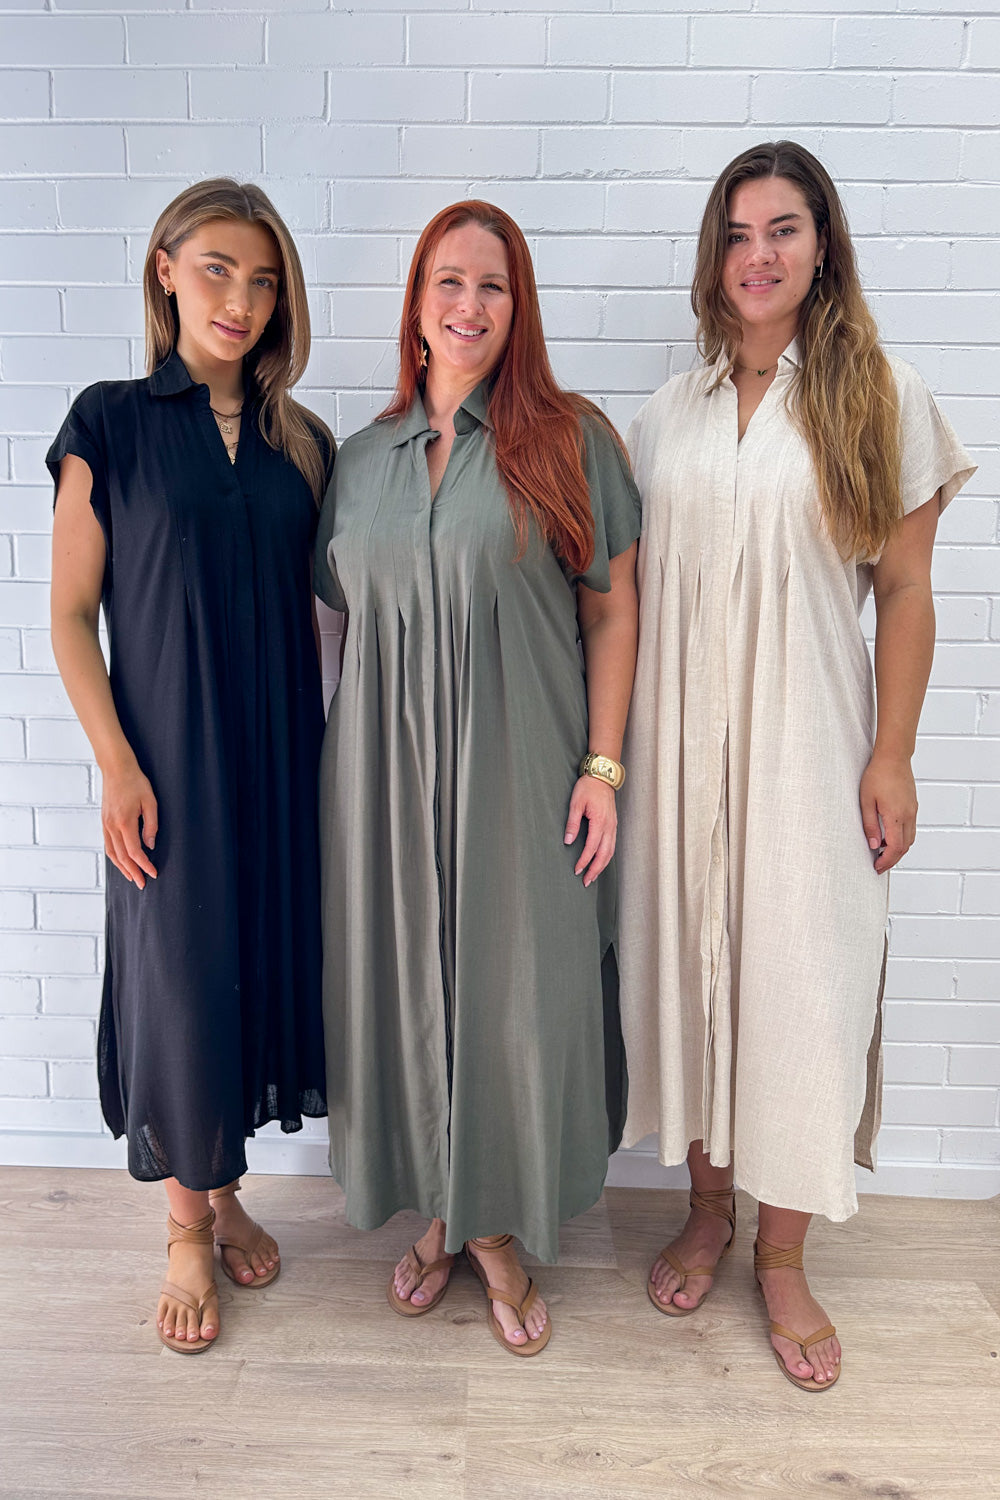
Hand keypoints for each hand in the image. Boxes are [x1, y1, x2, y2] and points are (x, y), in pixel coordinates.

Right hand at [101, 758, 158, 887]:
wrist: (116, 769)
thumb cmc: (135, 782)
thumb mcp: (150, 802)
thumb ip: (151, 825)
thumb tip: (151, 845)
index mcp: (124, 822)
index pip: (135, 852)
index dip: (145, 865)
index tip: (154, 873)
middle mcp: (112, 826)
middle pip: (122, 857)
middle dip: (133, 872)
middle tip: (143, 884)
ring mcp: (105, 825)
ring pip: (112, 853)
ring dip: (122, 868)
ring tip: (132, 877)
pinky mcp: (104, 822)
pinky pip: (108, 845)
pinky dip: (115, 857)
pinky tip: (121, 862)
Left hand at [564, 775, 616, 887]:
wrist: (603, 775)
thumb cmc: (588, 787)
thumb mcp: (576, 803)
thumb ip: (572, 823)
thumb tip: (568, 841)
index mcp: (599, 822)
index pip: (591, 847)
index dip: (584, 861)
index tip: (577, 870)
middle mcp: (609, 826)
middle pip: (604, 854)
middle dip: (595, 870)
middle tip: (586, 882)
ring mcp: (613, 826)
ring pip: (610, 852)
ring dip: (602, 866)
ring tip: (593, 876)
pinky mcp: (614, 825)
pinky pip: (612, 845)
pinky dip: (607, 857)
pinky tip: (601, 862)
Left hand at [859, 753, 916, 873]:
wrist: (894, 757)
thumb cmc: (877, 775)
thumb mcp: (866, 801)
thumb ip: (870, 825)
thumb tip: (874, 845)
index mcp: (896, 815)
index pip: (895, 848)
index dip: (886, 861)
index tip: (877, 867)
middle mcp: (908, 815)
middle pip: (905, 847)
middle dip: (892, 859)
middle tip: (879, 865)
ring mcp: (913, 810)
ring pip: (910, 838)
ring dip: (898, 849)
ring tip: (882, 852)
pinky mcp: (913, 806)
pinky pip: (910, 828)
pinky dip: (901, 838)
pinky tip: (888, 836)